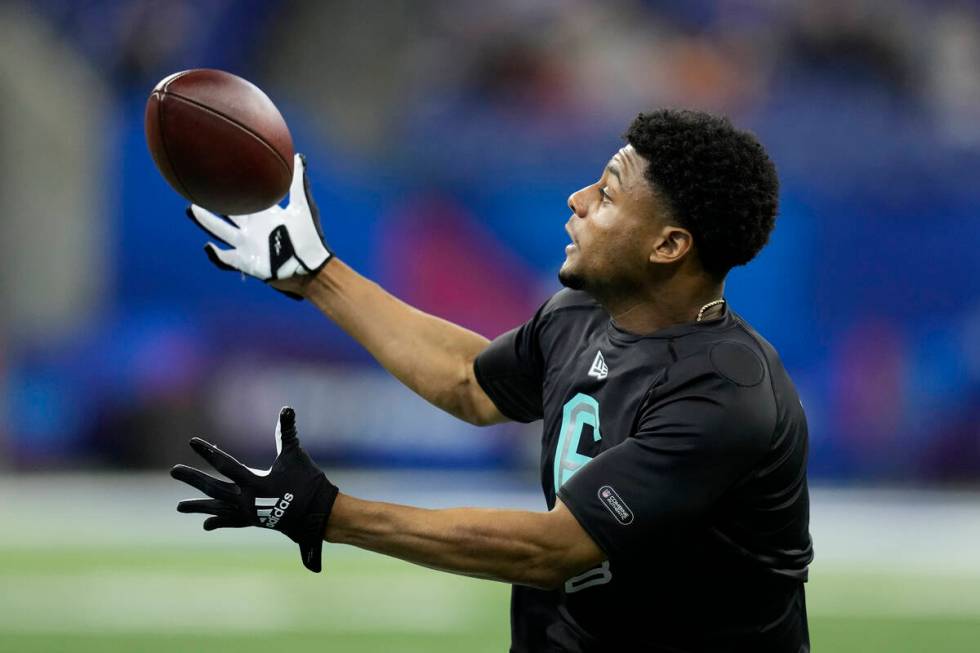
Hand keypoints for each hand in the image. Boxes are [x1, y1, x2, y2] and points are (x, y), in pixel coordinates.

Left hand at [171, 406, 337, 572]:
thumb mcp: (295, 455)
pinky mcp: (253, 521)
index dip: (208, 452)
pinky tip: (205, 524)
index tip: (192, 442)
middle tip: (174, 471)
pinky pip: (230, 521)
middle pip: (214, 489)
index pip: (226, 464)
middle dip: (193, 479)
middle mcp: (247, 501)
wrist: (319, 514)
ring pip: (218, 509)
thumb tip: (287, 408)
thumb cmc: (308, 481)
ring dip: (198, 506)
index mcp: (255, 483)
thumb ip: (287, 432)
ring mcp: (249, 513)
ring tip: (179, 506)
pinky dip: (218, 520)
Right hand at [186, 154, 332, 297]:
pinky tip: (207, 246)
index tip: (217, 171)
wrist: (311, 266)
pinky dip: (214, 255)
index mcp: (263, 214)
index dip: (231, 186)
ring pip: (220, 231)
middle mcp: (251, 228)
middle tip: (196, 187)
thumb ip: (299, 183)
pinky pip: (224, 259)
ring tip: (192, 209)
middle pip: (226, 213)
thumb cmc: (310, 237)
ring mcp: (246, 245)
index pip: (243, 198)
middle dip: (212, 202)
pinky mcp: (245, 262)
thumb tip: (299, 157)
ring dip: (206, 222)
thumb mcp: (303, 207)